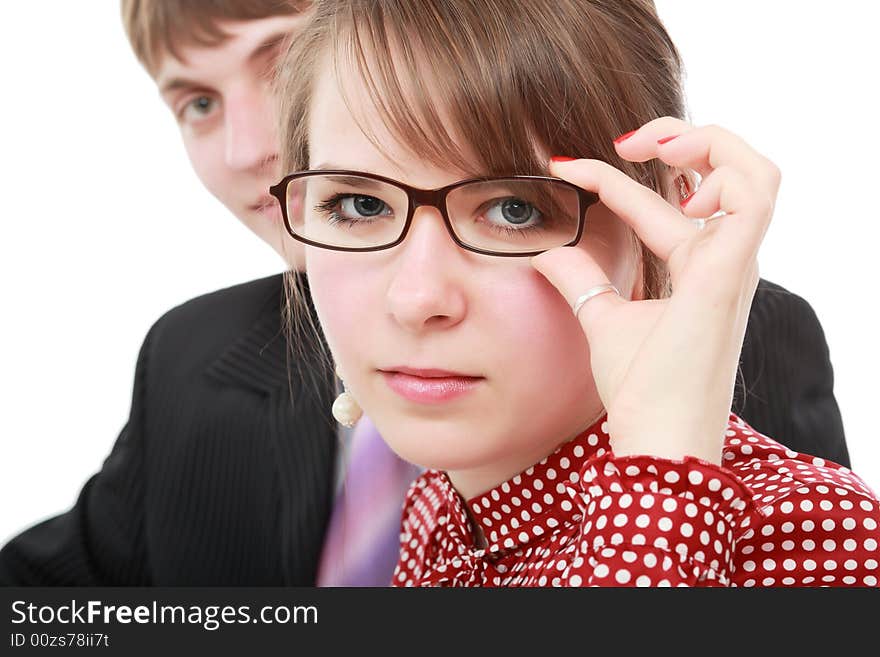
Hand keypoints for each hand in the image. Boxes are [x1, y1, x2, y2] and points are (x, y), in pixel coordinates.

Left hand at [531, 117, 780, 464]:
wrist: (655, 433)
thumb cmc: (641, 388)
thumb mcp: (600, 318)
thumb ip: (580, 280)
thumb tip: (545, 251)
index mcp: (699, 268)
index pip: (659, 203)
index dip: (612, 176)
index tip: (560, 166)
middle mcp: (725, 259)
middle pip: (731, 172)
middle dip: (683, 138)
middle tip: (625, 138)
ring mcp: (734, 264)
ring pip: (757, 174)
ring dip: (710, 144)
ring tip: (654, 148)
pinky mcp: (731, 273)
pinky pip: (753, 199)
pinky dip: (723, 175)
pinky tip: (678, 191)